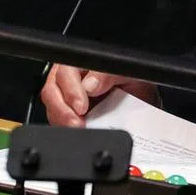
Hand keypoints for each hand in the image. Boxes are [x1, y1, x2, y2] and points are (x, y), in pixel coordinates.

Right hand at [40, 64, 157, 126]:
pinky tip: (80, 133)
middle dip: (63, 111)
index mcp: (83, 62)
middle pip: (52, 92)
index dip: (70, 90)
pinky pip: (59, 123)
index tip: (82, 107)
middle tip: (78, 124)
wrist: (143, 103)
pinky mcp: (69, 116)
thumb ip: (109, 74)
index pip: (65, 72)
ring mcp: (67, 98)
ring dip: (64, 122)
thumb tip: (90, 84)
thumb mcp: (129, 73)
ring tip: (80, 130)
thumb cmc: (135, 82)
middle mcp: (71, 78)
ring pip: (53, 109)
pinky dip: (67, 129)